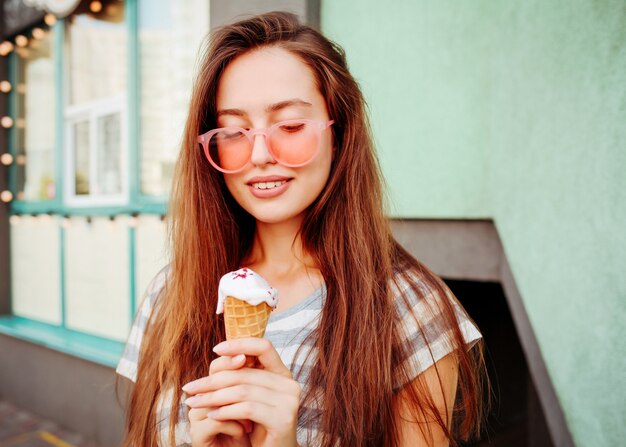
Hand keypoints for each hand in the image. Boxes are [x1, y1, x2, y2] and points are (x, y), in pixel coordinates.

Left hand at [184, 338, 300, 446]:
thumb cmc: (258, 427)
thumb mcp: (249, 398)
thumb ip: (241, 378)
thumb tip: (219, 357)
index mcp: (282, 374)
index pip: (263, 346)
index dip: (239, 343)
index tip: (215, 349)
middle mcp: (289, 384)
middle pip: (245, 372)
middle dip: (212, 380)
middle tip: (190, 388)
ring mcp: (289, 401)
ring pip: (243, 390)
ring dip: (213, 397)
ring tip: (195, 403)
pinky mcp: (283, 419)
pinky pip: (247, 408)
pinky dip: (226, 412)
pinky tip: (212, 416)